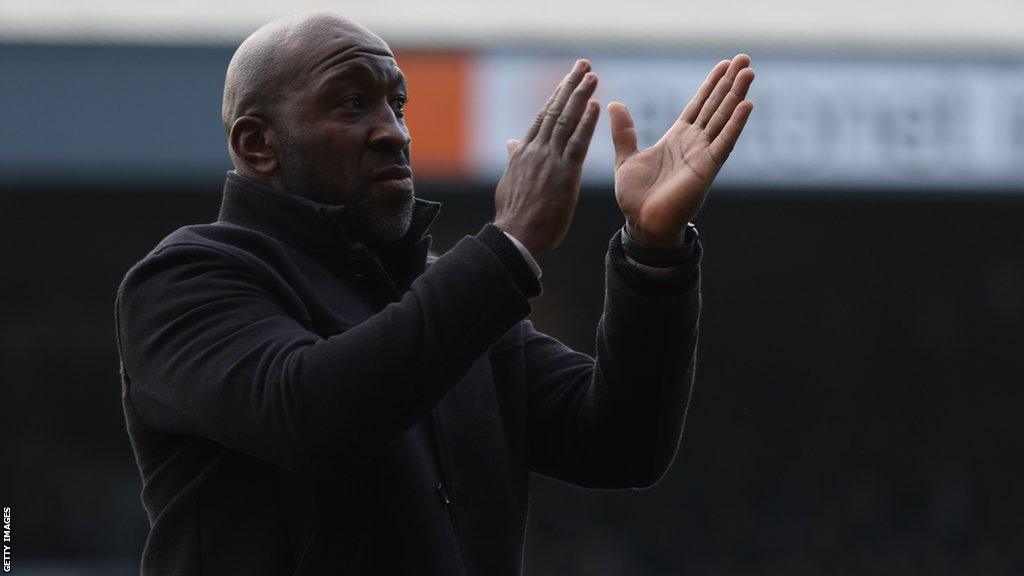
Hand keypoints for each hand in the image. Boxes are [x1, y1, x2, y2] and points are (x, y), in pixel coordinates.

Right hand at [493, 59, 599, 258]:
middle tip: (583, 65)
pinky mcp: (564, 174)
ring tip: (592, 76)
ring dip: (580, 96)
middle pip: (555, 111)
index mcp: (523, 153)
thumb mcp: (510, 182)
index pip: (542, 118)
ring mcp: (549, 160)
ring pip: (566, 120)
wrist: (515, 237)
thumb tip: (511, 143)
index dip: (557, 96)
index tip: (567, 80)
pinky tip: (595, 105)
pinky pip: (577, 143)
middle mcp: (536, 150)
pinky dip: (586, 122)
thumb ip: (514, 160)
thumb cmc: (514, 216)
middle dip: (570, 86)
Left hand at [610, 55, 754, 246]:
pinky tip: (746, 105)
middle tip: (744, 58)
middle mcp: (694, 144)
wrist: (641, 224)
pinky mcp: (707, 170)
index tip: (724, 65)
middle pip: (716, 106)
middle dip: (729, 83)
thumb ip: (624, 131)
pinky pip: (724, 143)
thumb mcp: (626, 157)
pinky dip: (736, 125)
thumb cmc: (636, 197)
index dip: (711, 85)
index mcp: (677, 139)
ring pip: (724, 119)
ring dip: (737, 95)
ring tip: (748, 72)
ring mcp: (703, 155)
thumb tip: (614, 104)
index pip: (699, 105)